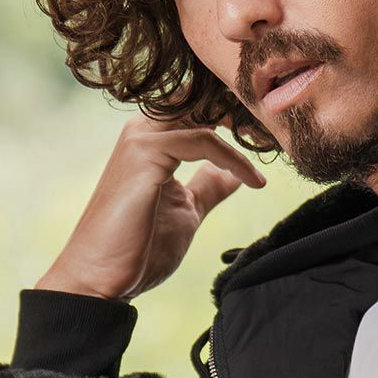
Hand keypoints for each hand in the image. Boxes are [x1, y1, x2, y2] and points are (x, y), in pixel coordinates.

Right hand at [34, 111, 266, 301]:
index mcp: (151, 138)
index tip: (270, 138)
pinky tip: (252, 181)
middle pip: (201, 99)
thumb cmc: (139, 247)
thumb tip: (234, 174)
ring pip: (204, 114)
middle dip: (242, 113)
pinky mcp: (145, 155)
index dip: (236, 116)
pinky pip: (202, 141)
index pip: (198, 107)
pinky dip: (233, 158)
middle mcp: (143, 129)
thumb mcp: (187, 210)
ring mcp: (141, 139)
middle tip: (276, 135)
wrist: (101, 278)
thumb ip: (208, 186)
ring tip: (270, 153)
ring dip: (243, 132)